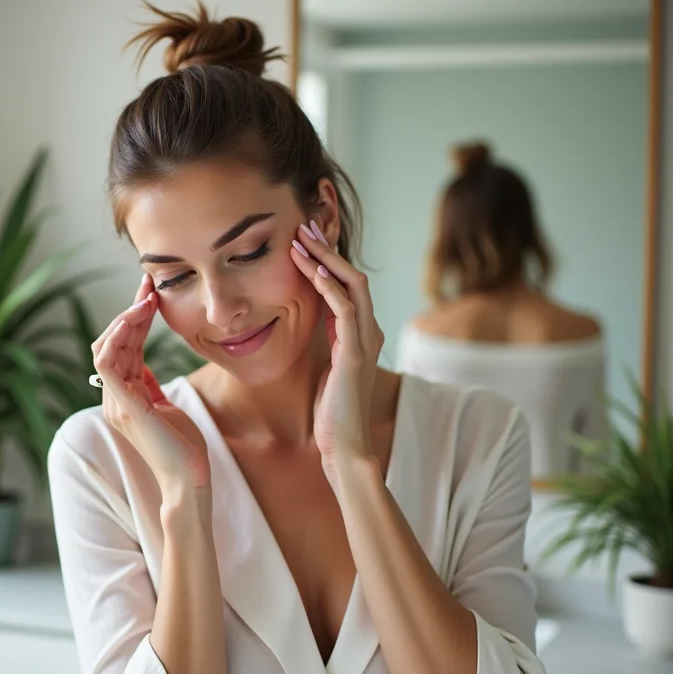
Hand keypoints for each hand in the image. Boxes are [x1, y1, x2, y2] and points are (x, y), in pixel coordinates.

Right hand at [92, 273, 210, 500]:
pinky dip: (116, 337)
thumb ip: (150, 387)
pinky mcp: (124, 406)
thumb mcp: (166, 408)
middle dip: (129, 310)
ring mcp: (115, 403)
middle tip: (149, 284)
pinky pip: (107, 363)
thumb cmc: (184, 450)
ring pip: (105, 347)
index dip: (134, 319)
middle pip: (112, 342)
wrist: (188, 482)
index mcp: (124, 397)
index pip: (123, 348)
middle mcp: (114, 398)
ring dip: (124, 318)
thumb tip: (144, 366)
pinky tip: (134, 318)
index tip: (151, 293)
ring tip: (146, 298)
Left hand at [290, 220, 385, 463]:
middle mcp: (370, 332)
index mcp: (362, 334)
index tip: (307, 240)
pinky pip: (345, 309)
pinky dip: (329, 286)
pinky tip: (312, 271)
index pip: (349, 285)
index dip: (330, 260)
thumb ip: (329, 340)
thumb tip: (315, 317)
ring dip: (326, 260)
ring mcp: (366, 341)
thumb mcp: (328, 366)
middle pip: (354, 276)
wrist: (345, 446)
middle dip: (329, 249)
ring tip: (302, 240)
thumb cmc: (333, 412)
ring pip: (353, 285)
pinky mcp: (355, 354)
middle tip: (304, 227)